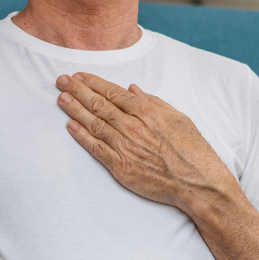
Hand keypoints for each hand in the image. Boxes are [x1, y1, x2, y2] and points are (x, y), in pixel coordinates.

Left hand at [55, 73, 243, 213]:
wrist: (197, 183)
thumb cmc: (193, 151)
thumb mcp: (179, 118)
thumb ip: (154, 102)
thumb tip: (132, 89)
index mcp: (148, 112)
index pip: (114, 93)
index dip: (94, 83)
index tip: (80, 76)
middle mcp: (133, 127)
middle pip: (98, 104)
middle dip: (77, 90)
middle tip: (61, 80)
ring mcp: (125, 147)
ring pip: (93, 123)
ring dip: (74, 109)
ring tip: (61, 98)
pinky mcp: (120, 167)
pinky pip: (95, 148)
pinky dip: (81, 136)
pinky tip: (70, 126)